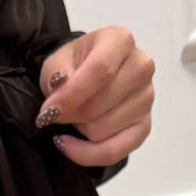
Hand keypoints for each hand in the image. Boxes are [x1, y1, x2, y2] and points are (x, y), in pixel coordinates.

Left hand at [35, 25, 154, 166]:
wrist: (85, 76)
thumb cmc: (72, 66)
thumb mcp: (56, 62)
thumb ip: (56, 76)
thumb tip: (60, 95)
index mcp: (121, 41)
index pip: (101, 70)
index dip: (72, 95)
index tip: (48, 111)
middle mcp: (141, 67)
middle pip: (100, 104)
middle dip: (71, 114)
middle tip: (56, 112)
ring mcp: (146, 98)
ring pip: (102, 131)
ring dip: (79, 129)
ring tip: (75, 116)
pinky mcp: (144, 126)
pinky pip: (113, 152)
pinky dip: (87, 154)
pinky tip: (73, 145)